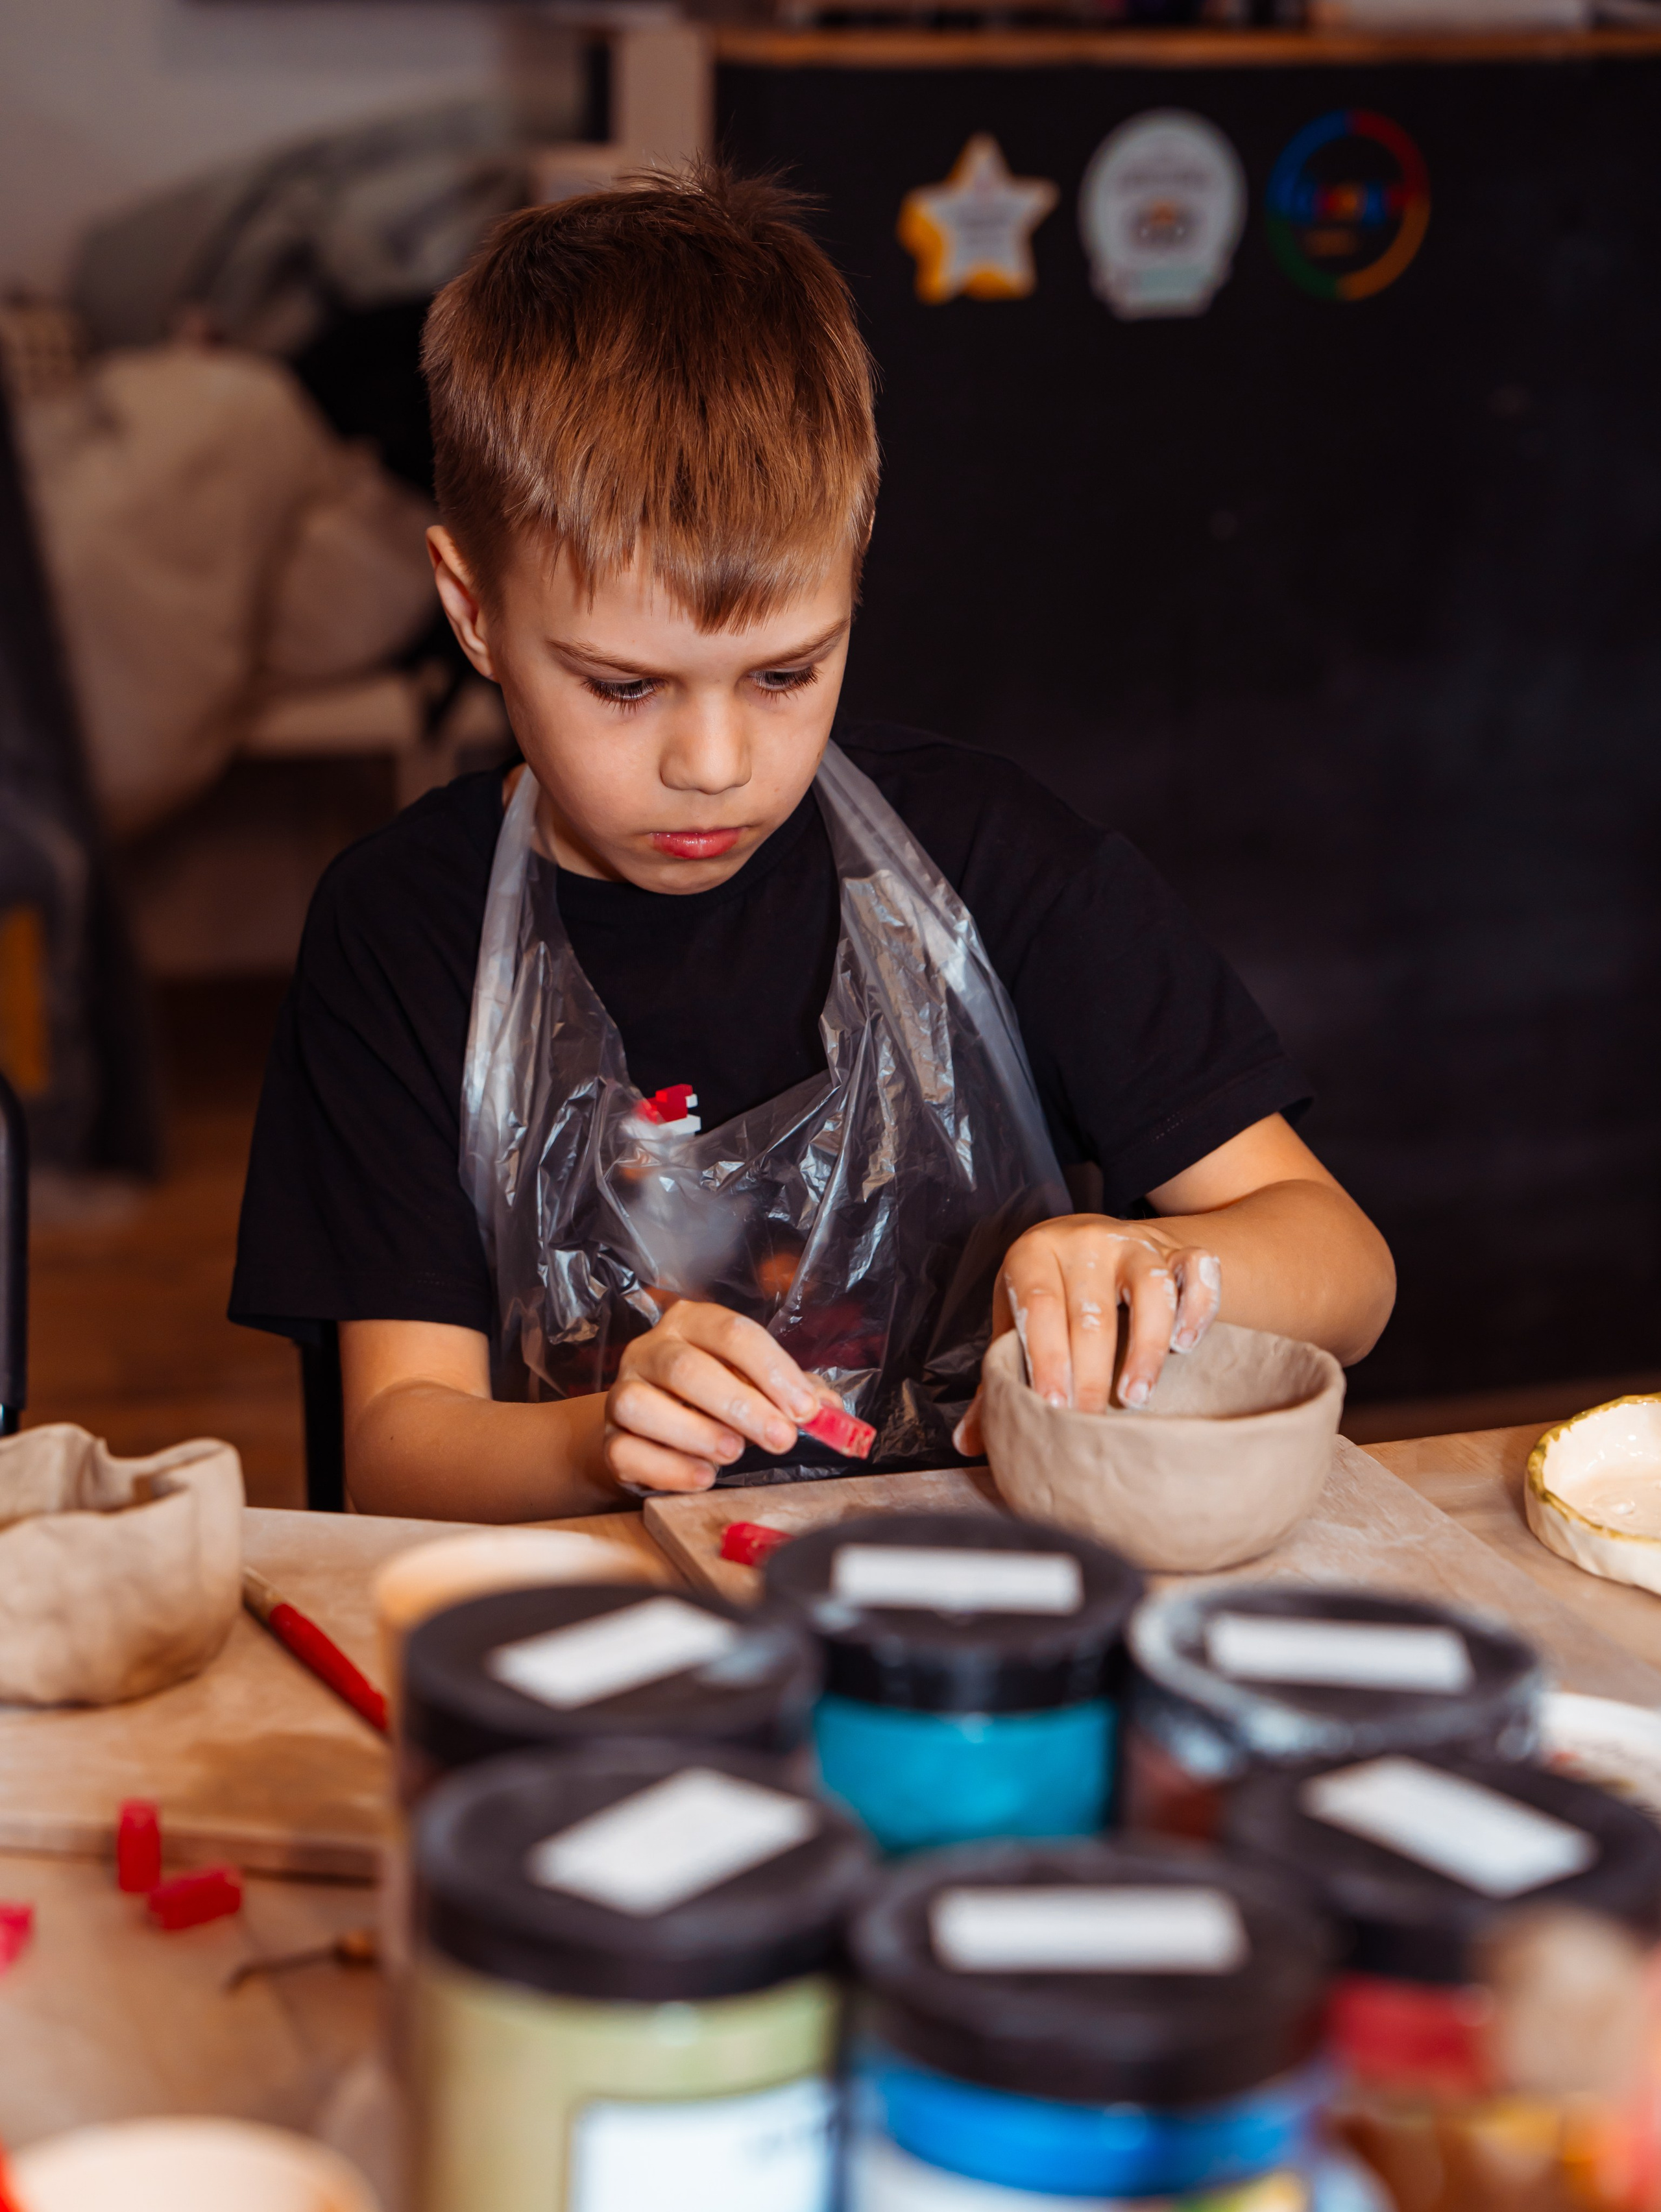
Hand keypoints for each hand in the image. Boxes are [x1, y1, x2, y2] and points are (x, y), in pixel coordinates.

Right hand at [603, 1300, 828, 1492]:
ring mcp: (621, 1393)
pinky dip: (669, 1467)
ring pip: (643, 1406)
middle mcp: (649, 1351)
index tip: (805, 1409)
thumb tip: (831, 1411)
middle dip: (741, 1405)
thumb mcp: (755, 1384)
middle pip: (687, 1368)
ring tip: (733, 1452)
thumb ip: (792, 1393)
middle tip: (780, 1438)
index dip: (773, 1371)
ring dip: (696, 1432)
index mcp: (691, 1324)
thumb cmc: (710, 1398)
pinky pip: (627, 1451)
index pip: (732, 1334)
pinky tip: (704, 1476)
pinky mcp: (608, 1439)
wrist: (648, 1428)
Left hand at [954, 1215, 1220, 1455]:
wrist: (1099, 1241)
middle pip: (1092, 1312)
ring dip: (1147, 1348)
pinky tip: (1186, 1346)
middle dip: (1090, 1374)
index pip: (1039, 1306)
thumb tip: (967, 1443)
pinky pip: (1199, 1269)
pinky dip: (1198, 1307)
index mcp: (1034, 1253)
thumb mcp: (1017, 1322)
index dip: (1046, 1359)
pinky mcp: (1178, 1249)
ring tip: (1136, 1397)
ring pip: (1151, 1289)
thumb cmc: (1050, 1292)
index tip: (1053, 1408)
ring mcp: (1136, 1242)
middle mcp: (1085, 1241)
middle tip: (1090, 1422)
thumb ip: (999, 1377)